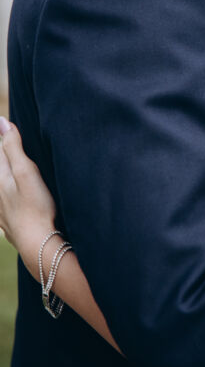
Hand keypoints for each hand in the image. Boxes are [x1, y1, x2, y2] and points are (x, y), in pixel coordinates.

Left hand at [0, 118, 56, 270]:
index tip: (7, 126)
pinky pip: (6, 202)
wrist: (38, 244)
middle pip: (2, 168)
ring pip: (3, 185)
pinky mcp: (9, 222)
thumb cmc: (35, 206)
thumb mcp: (26, 172)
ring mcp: (2, 209)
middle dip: (7, 156)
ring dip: (9, 174)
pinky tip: (17, 197)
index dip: (5, 137)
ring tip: (17, 168)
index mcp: (1, 177)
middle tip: (13, 142)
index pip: (1, 150)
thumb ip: (13, 147)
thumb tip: (2, 122)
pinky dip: (11, 194)